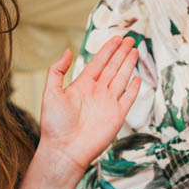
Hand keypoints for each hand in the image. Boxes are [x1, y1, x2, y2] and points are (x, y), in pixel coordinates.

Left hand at [36, 36, 139, 179]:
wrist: (65, 150)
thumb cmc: (54, 124)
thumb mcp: (51, 92)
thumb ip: (57, 70)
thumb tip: (68, 50)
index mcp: (82, 85)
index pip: (98, 62)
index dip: (108, 49)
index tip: (116, 38)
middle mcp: (97, 92)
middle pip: (113, 67)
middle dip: (121, 52)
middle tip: (130, 39)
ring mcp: (108, 103)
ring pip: (122, 78)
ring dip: (129, 64)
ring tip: (135, 51)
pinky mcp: (117, 116)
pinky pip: (128, 98)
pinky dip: (134, 89)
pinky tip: (138, 78)